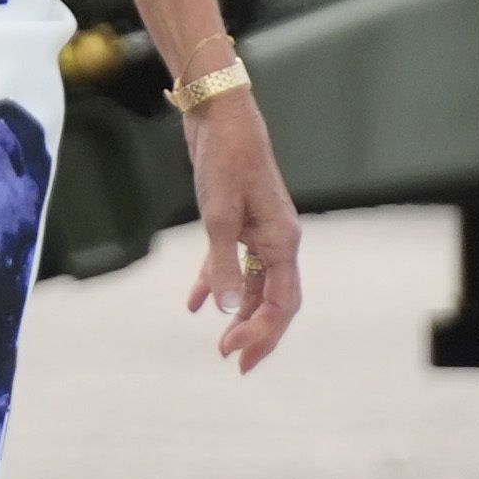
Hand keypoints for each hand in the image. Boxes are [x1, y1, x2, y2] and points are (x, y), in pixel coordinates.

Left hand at [181, 95, 304, 370]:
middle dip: (257, 332)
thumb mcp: (218, 214)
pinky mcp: (239, 220)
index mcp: (282, 242)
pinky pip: (233, 263)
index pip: (283, 302)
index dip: (261, 332)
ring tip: (220, 341)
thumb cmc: (225, 160)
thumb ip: (222, 262)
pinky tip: (196, 304)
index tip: (232, 354)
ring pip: (255, 284)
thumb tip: (226, 310)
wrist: (220, 116)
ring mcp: (260, 231)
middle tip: (235, 362)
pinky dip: (217, 284)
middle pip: (275, 300)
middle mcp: (278, 241)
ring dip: (239, 312)